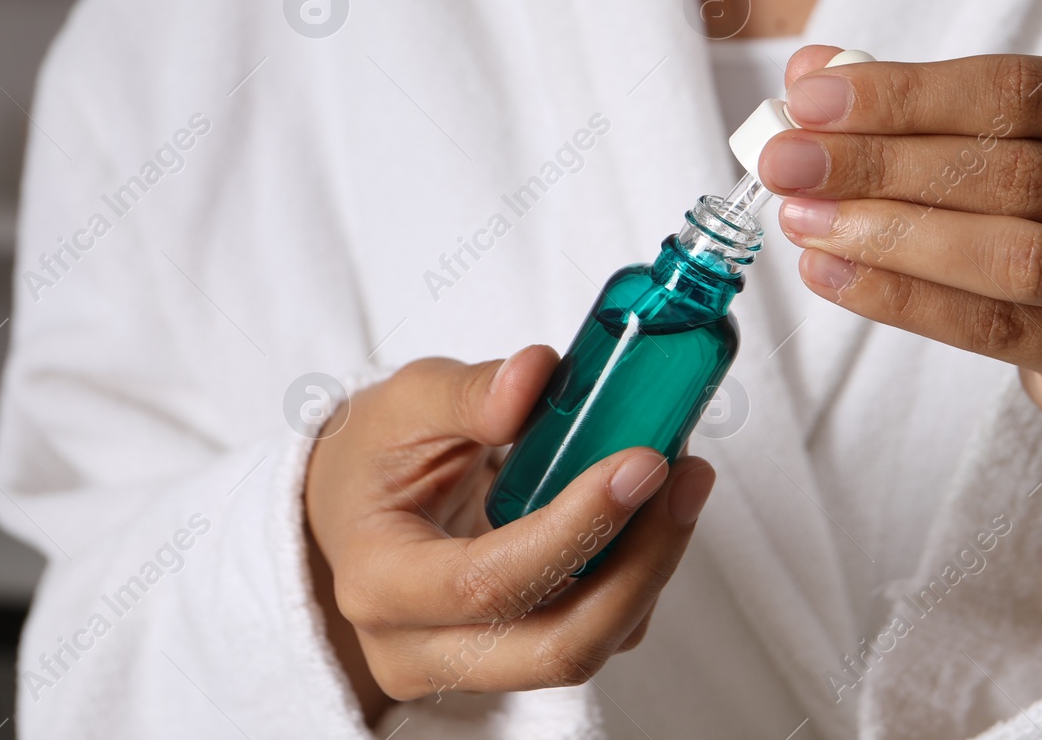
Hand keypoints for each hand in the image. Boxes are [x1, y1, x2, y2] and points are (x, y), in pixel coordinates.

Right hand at [304, 347, 715, 720]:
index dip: (575, 528)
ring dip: (650, 569)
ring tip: (682, 484)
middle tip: (684, 480)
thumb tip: (536, 373)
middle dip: (639, 567)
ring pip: (584, 647)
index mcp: (380, 580)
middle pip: (555, 645)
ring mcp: (466, 668)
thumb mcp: (405, 403)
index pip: (488, 581)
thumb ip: (467, 391)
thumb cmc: (376, 453)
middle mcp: (416, 648)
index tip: (640, 463)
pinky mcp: (513, 661)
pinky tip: (651, 514)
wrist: (357, 505)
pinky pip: (592, 637)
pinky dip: (635, 579)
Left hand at [758, 48, 1041, 533]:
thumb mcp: (1020, 141)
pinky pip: (994, 331)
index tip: (810, 97)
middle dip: (881, 162)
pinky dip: (902, 299)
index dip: (908, 93)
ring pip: (1009, 255)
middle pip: (1013, 171)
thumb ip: (923, 101)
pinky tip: (833, 272)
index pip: (1026, 89)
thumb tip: (813, 71)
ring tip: (802, 219)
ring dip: (888, 233)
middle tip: (786, 161)